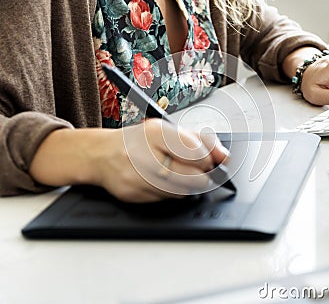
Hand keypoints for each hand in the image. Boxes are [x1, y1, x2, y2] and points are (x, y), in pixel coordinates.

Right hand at [99, 119, 228, 201]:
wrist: (102, 154)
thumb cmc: (138, 141)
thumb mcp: (168, 132)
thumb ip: (200, 141)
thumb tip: (224, 156)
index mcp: (155, 132)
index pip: (195, 151)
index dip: (208, 160)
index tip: (209, 161)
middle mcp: (143, 153)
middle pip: (191, 176)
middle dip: (202, 177)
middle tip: (200, 172)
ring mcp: (136, 176)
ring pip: (181, 191)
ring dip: (188, 185)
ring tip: (179, 174)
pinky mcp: (132, 193)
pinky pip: (166, 199)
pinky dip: (172, 192)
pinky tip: (163, 181)